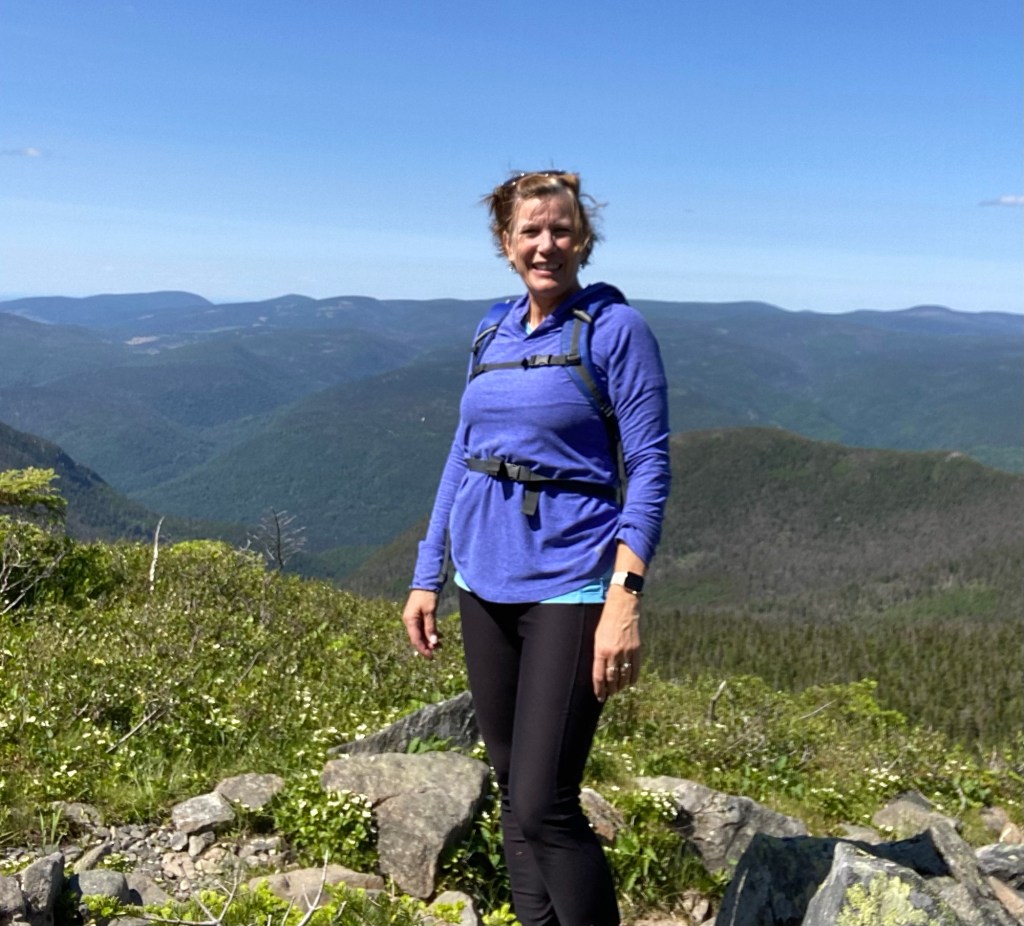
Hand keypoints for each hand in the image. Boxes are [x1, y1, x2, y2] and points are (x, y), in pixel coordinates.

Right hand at [402, 589, 440, 658]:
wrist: (425, 582)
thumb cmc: (427, 595)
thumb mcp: (430, 611)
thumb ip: (430, 627)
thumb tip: (433, 642)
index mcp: (410, 620)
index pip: (415, 639)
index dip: (423, 649)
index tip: (431, 656)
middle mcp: (409, 621)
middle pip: (417, 637)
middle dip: (427, 645)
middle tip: (437, 651)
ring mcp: (413, 618)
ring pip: (421, 633)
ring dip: (429, 639)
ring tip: (440, 645)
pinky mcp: (418, 616)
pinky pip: (423, 627)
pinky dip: (430, 632)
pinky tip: (439, 636)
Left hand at [592, 585, 640, 701]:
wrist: (622, 608)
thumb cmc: (606, 622)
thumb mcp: (597, 638)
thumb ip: (599, 655)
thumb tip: (600, 671)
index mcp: (601, 650)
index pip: (599, 676)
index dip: (599, 689)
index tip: (599, 697)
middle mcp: (614, 653)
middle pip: (612, 679)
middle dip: (610, 690)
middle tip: (608, 695)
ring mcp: (626, 652)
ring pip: (624, 677)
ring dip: (620, 686)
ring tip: (617, 690)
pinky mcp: (637, 650)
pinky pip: (635, 670)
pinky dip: (632, 679)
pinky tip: (629, 682)